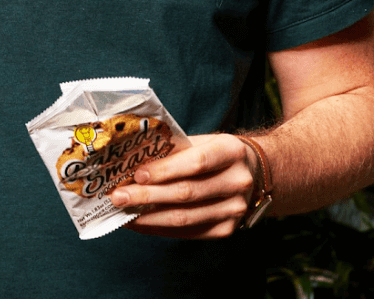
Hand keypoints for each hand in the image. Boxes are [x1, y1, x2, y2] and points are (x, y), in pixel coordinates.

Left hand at [110, 134, 257, 238]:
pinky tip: (140, 223)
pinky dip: (160, 228)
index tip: (137, 174)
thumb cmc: (217, 152)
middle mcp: (237, 182)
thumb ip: (173, 148)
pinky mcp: (227, 230)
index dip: (165, 170)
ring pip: (185, 218)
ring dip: (149, 217)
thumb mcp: (202, 140)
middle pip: (187, 193)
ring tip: (123, 212)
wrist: (255, 172)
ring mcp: (235, 210)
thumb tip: (131, 157)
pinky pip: (188, 233)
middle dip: (147, 196)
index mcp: (231, 152)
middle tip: (118, 196)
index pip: (196, 163)